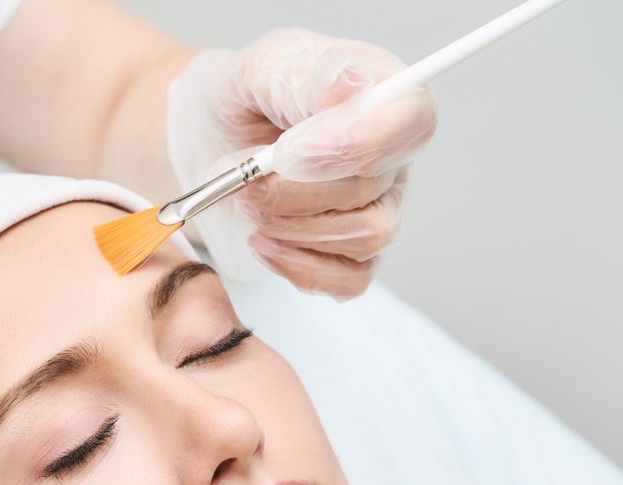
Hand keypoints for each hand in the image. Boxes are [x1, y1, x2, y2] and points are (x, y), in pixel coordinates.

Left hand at [167, 28, 437, 299]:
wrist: (211, 139)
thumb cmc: (245, 97)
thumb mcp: (260, 67)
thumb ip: (302, 76)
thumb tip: (350, 85)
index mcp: (385, 90)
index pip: (411, 120)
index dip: (356, 142)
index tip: (289, 150)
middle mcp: (393, 152)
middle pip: (372, 187)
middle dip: (291, 189)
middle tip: (240, 176)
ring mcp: (382, 205)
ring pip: (365, 237)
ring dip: (290, 225)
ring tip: (245, 199)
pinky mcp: (357, 251)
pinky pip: (349, 279)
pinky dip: (297, 266)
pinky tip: (263, 239)